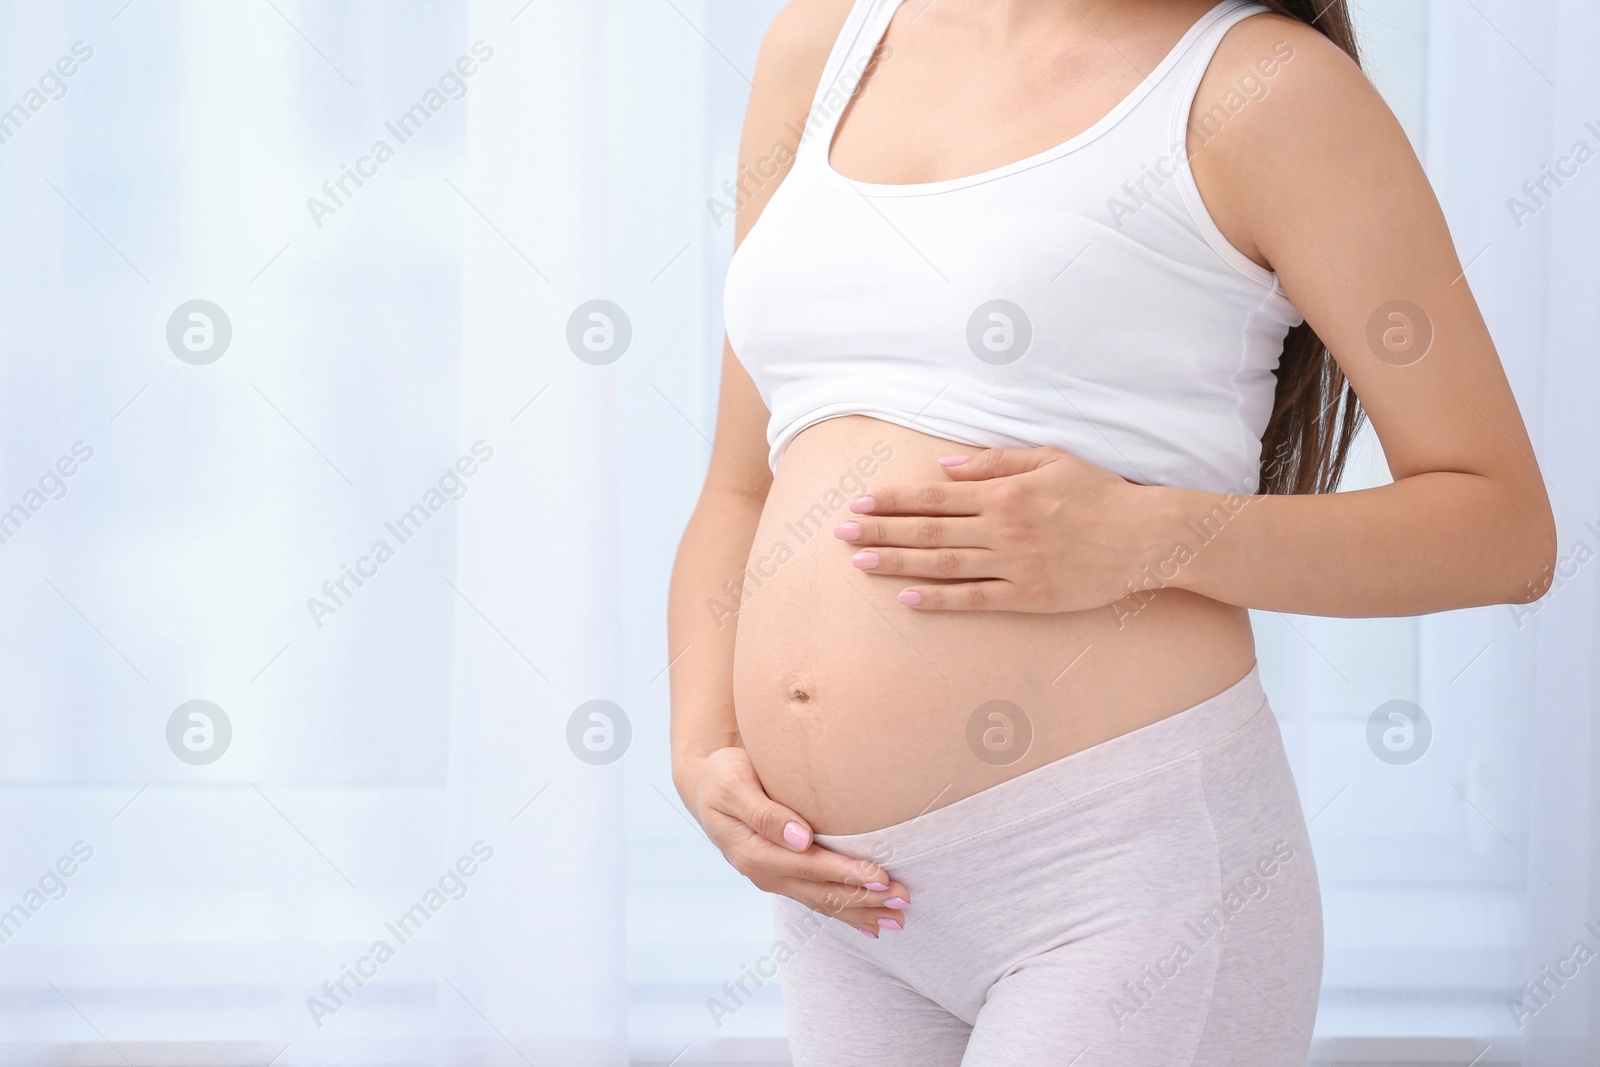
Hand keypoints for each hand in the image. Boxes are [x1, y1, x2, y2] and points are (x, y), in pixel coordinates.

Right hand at [678, 746, 910, 937]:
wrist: (706, 787)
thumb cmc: (722, 776)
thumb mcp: (733, 785)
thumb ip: (765, 813)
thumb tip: (801, 838)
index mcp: (753, 852)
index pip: (808, 867)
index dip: (846, 873)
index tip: (881, 875)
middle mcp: (764, 873)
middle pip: (820, 892)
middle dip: (864, 899)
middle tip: (904, 899)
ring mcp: (774, 879)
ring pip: (822, 902)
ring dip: (861, 912)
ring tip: (898, 919)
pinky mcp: (783, 876)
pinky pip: (817, 900)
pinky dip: (845, 914)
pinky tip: (871, 926)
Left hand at [835, 445, 1162, 612]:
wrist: (1145, 537)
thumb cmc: (1099, 492)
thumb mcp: (1050, 459)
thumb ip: (994, 461)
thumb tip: (943, 465)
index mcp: (1005, 491)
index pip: (935, 495)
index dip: (893, 500)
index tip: (859, 503)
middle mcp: (1002, 528)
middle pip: (928, 530)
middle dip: (879, 531)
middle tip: (839, 533)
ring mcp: (1014, 564)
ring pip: (942, 564)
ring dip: (897, 563)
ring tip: (860, 563)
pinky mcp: (1028, 595)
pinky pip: (975, 598)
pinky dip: (939, 599)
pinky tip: (907, 598)